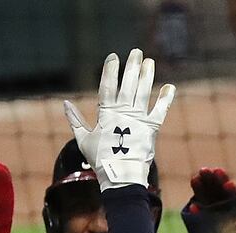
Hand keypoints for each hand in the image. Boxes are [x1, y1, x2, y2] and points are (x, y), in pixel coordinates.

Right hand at [64, 50, 175, 189]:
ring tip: (149, 62)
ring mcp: (138, 119)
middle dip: (132, 66)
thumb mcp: (83, 140)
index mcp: (106, 113)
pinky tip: (170, 87)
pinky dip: (165, 99)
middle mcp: (123, 112)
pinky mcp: (151, 128)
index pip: (108, 85)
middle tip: (136, 52)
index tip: (113, 57)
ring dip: (147, 75)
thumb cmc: (100, 160)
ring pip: (143, 92)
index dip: (110, 70)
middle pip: (128, 83)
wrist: (121, 176)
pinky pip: (160, 110)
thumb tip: (65, 103)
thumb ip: (75, 120)